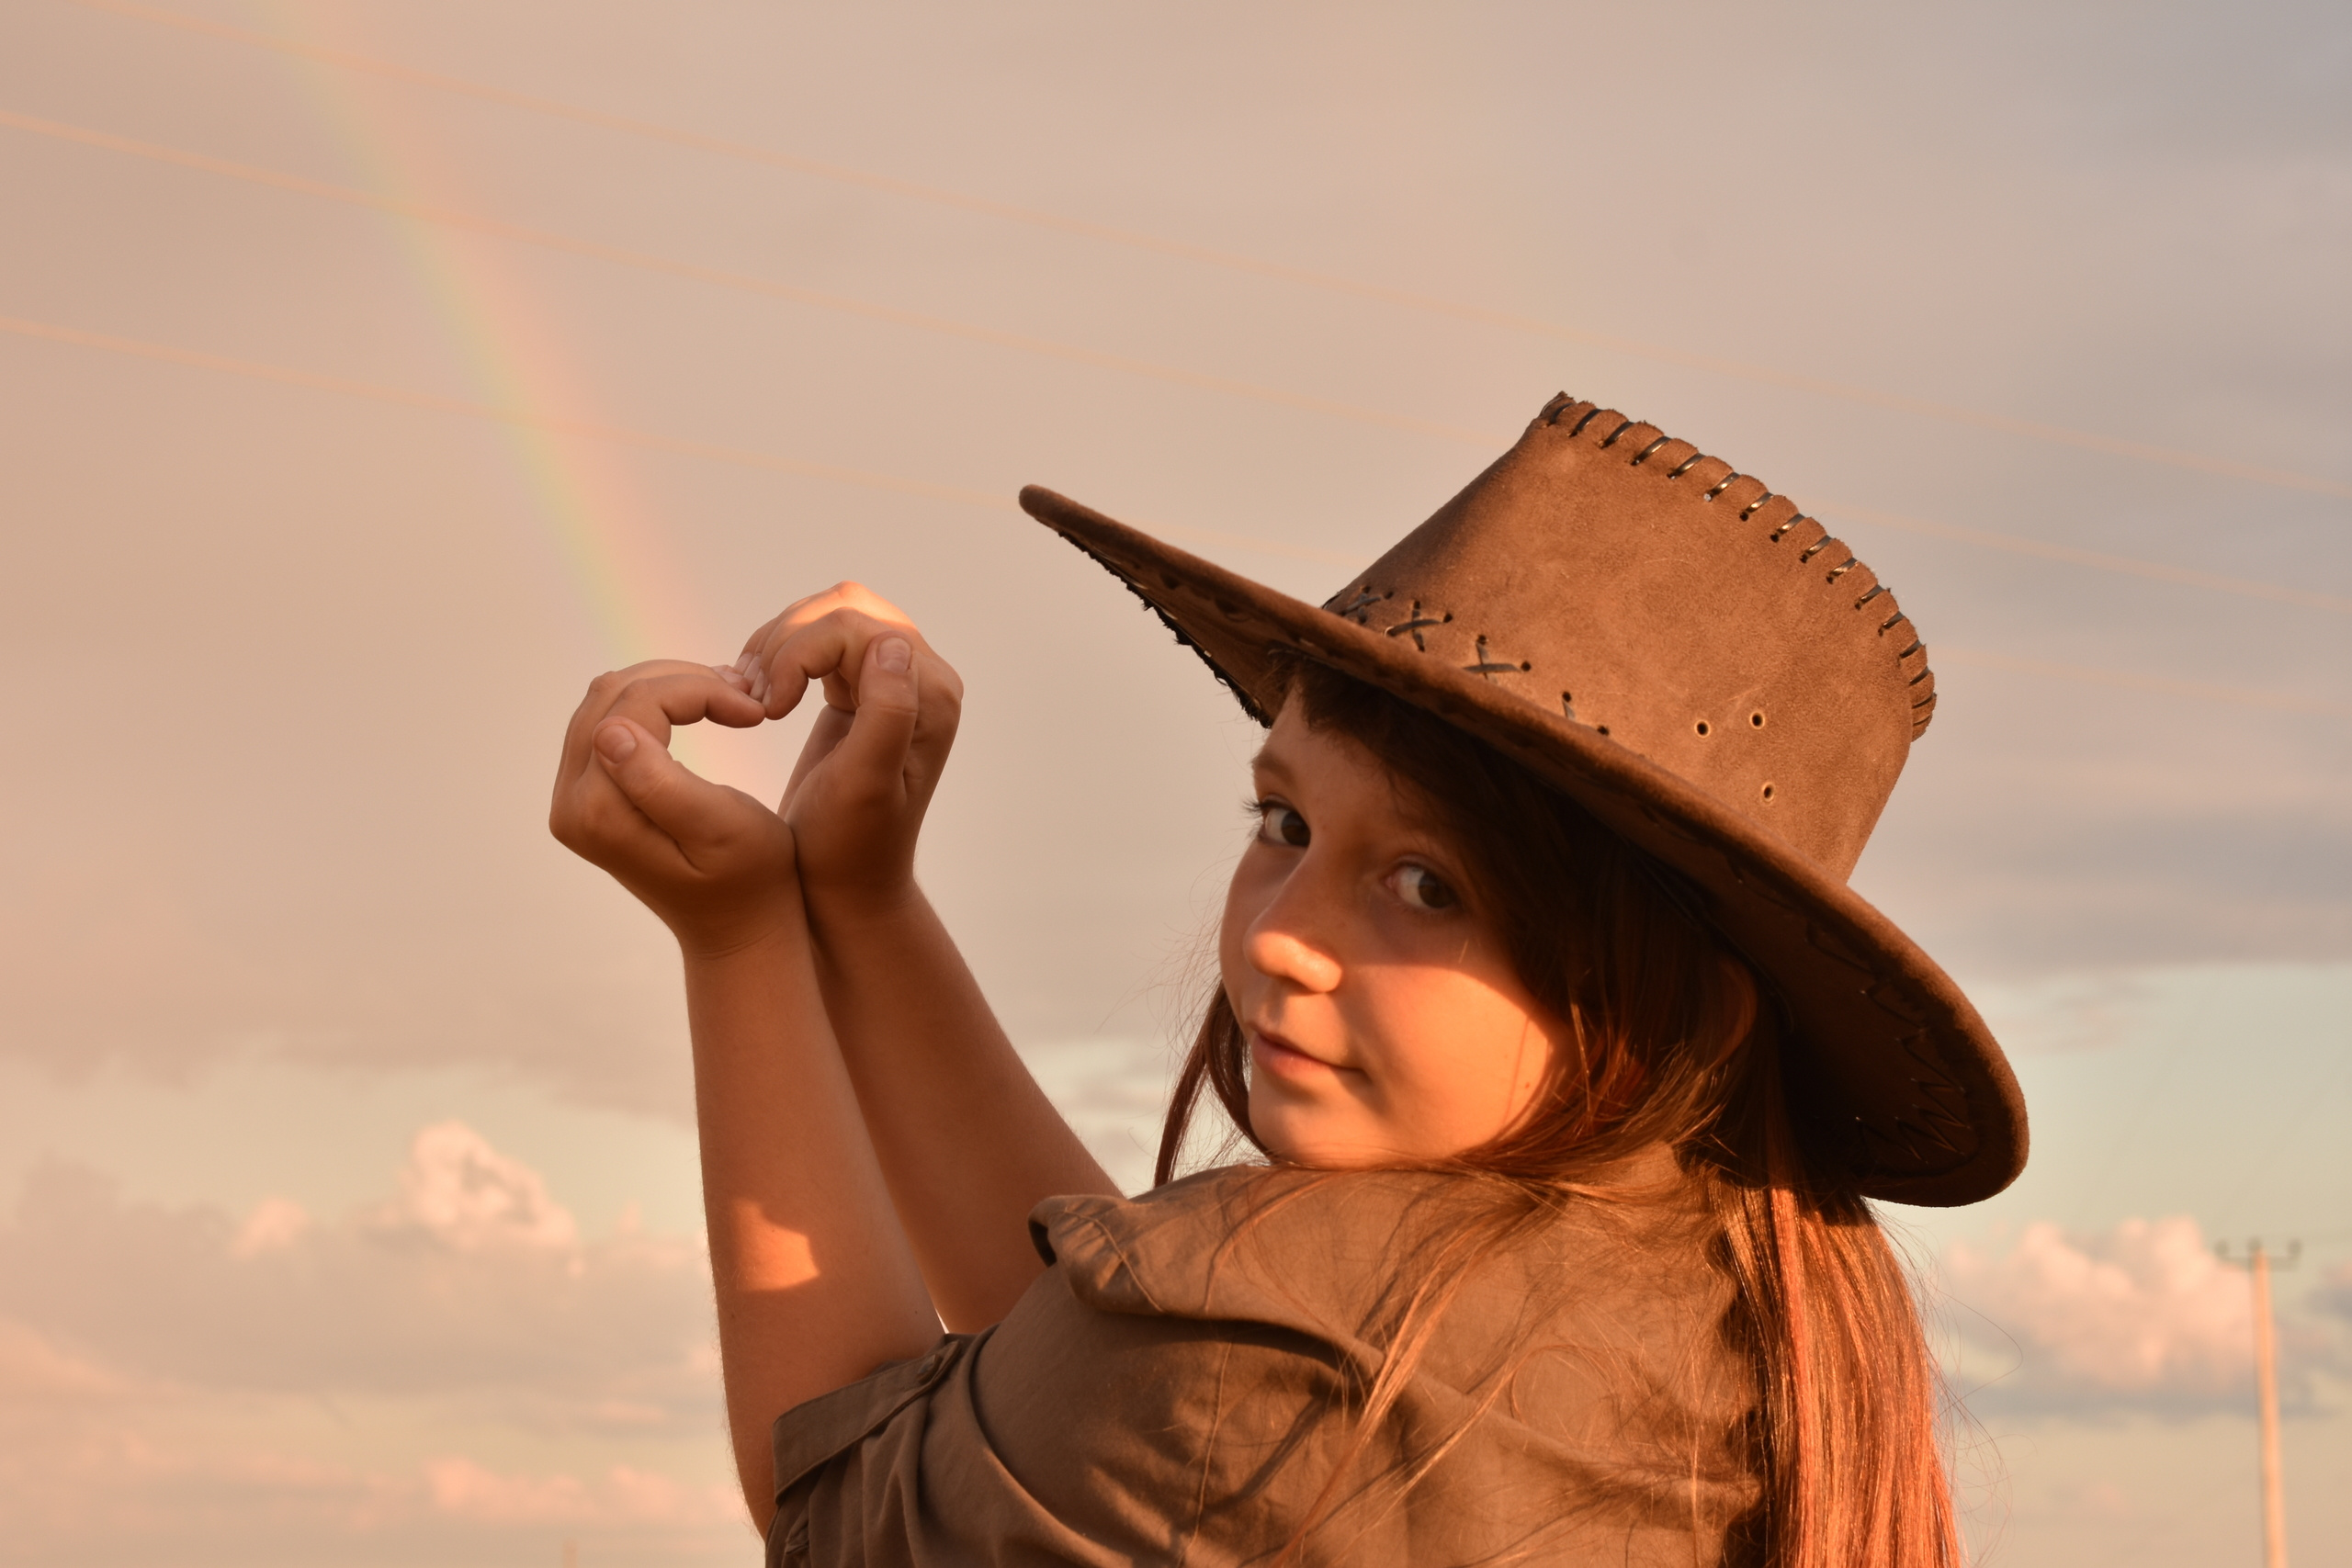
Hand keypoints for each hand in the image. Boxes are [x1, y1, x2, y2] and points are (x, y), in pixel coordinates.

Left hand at [549, 659, 794, 955]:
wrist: (740, 923)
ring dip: (670, 686)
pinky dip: (657, 703)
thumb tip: (609, 732)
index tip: (753, 710)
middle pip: (613, 694)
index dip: (697, 690)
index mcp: (600, 813)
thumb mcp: (720, 828)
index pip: (635, 706)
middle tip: (744, 694)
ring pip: (609, 699)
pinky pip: (612, 719)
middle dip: (682, 681)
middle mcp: (572, 806)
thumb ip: (660, 782)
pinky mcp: (590, 794)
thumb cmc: (749, 878)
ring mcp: (575, 800)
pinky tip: (700, 710)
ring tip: (728, 697)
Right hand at [733, 584, 963, 919]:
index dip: (800, 651)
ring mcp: (891, 681)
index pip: (858, 626)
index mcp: (931, 696)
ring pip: (828, 618)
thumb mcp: (865, 784)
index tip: (769, 708)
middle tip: (753, 696)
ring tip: (750, 698)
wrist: (841, 884)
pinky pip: (819, 640)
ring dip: (779, 645)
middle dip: (788, 640)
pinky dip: (781, 656)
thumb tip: (893, 643)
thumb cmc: (849, 846)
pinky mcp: (860, 689)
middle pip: (845, 608)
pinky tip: (756, 693)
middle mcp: (921, 680)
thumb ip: (889, 712)